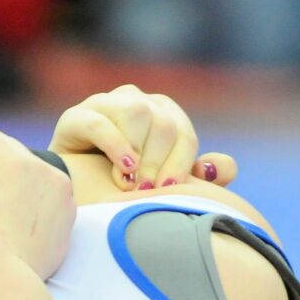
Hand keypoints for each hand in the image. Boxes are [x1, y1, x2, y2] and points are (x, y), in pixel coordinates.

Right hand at [49, 84, 238, 192]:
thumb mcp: (162, 187)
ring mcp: (104, 105)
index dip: (181, 162)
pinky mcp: (74, 118)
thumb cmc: (121, 191)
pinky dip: (114, 145)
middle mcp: (135, 102)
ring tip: (129, 183)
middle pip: (162, 121)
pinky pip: (99, 121)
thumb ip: (195, 177)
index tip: (170, 191)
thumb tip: (227, 168)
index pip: (183, 132)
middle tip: (147, 191)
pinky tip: (120, 168)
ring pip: (136, 112)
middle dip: (158, 161)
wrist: (72, 197)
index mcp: (160, 115)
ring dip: (138, 152)